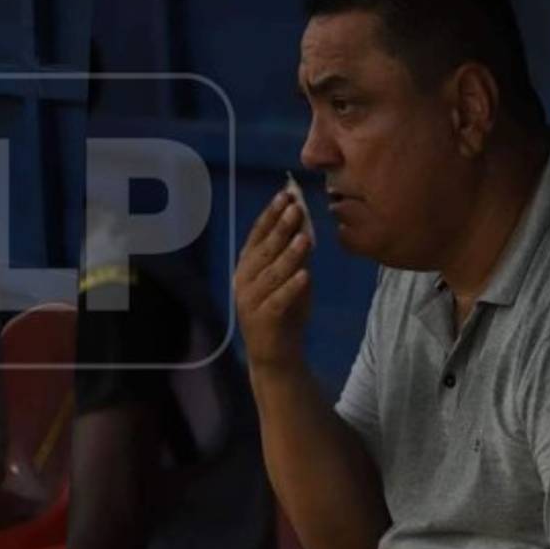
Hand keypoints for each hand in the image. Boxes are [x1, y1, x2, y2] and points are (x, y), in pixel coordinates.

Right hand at [234, 190, 312, 367]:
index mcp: (248, 265)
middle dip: (280, 227)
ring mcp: (250, 300)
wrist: (276, 354)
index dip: (271, 214)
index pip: (257, 234)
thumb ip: (295, 253)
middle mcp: (244, 279)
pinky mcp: (262, 319)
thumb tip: (305, 220)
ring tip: (304, 238)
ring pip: (271, 273)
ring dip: (288, 255)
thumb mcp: (290, 276)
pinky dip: (291, 288)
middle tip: (295, 208)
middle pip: (263, 249)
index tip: (286, 195)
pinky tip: (305, 276)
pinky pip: (278, 300)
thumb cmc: (284, 310)